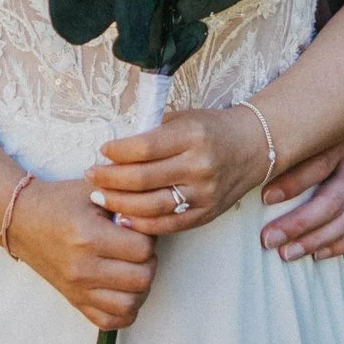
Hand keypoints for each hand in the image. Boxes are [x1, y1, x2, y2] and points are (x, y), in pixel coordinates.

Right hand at [9, 178, 157, 332]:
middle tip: (138, 248)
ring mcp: (78, 288)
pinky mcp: (74, 300)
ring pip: (130, 304)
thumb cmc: (60, 201)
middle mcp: (83, 267)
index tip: (138, 228)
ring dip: (139, 287)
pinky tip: (122, 289)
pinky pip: (110, 321)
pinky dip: (124, 310)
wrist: (23, 220)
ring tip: (132, 268)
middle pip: (142, 279)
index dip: (149, 236)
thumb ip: (125, 199)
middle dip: (148, 262)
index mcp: (89, 236)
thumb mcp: (93, 190)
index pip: (143, 248)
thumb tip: (154, 215)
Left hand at [84, 106, 270, 235]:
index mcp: (192, 136)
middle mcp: (199, 166)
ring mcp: (204, 194)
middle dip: (110, 179)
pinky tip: (123, 216)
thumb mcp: (184, 118)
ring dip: (119, 204)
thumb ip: (152, 133)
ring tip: (99, 197)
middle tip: (90, 177)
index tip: (102, 151)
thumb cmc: (211, 128)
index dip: (117, 152)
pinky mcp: (206, 214)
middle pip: (143, 179)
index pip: (144, 148)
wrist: (253, 146)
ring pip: (152, 207)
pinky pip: (167, 225)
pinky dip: (141, 224)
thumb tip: (113, 150)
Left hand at [260, 83, 343, 261]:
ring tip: (288, 252)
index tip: (264, 196)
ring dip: (316, 240)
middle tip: (269, 238)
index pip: (316, 164)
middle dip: (297, 224)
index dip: (290, 182)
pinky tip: (322, 252)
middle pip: (328, 202)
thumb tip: (277, 128)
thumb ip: (318, 121)